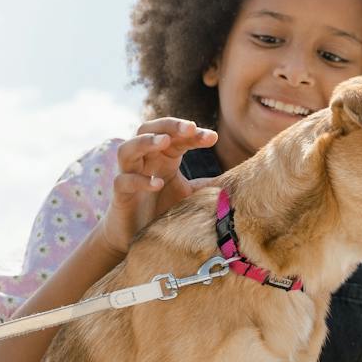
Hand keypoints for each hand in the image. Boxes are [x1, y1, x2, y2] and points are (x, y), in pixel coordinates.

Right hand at [97, 118, 219, 255]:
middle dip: (169, 125)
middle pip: (149, 129)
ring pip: (128, 148)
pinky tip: (158, 184)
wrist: (135, 236)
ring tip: (164, 142)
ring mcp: (129, 174)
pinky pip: (123, 180)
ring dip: (145, 142)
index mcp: (164, 156)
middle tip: (189, 127)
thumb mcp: (190, 194)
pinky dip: (140, 180)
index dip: (194, 134)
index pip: (177, 136)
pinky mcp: (120, 193)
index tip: (212, 137)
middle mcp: (145, 160)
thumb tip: (241, 182)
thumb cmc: (163, 210)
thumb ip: (208, 185)